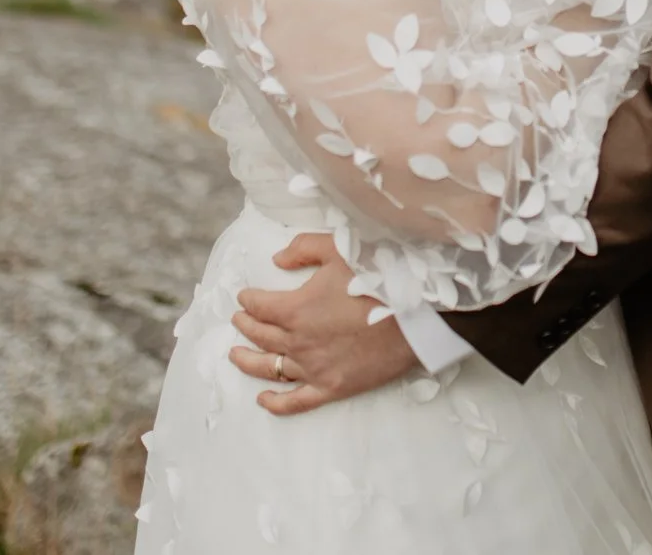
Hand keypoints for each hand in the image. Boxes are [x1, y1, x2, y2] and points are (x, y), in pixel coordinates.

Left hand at [230, 233, 418, 414]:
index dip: (248, 298)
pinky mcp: (332, 387)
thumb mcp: (340, 248)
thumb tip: (277, 260)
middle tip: (238, 319)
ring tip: (235, 355)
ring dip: (248, 361)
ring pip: (271, 368)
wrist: (416, 316)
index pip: (259, 305)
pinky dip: (276, 403)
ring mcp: (314, 368)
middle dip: (245, 325)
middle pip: (260, 335)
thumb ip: (303, 249)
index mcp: (295, 308)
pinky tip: (263, 400)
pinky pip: (297, 401)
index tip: (245, 296)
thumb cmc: (379, 278)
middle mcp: (298, 341)